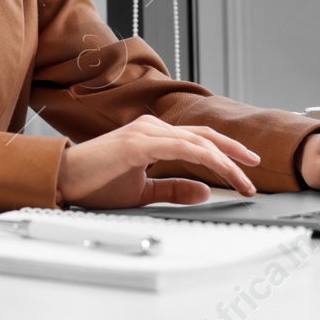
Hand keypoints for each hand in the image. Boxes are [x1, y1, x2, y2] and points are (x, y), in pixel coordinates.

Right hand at [56, 115, 260, 208]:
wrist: (64, 181)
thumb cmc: (95, 184)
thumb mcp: (142, 192)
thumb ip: (172, 189)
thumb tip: (204, 190)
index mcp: (153, 136)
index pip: (198, 141)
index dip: (225, 153)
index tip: (245, 172)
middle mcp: (152, 128)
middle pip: (204, 135)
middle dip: (234, 151)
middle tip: (256, 167)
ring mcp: (146, 132)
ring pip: (197, 142)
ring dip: (224, 160)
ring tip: (242, 179)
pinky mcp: (139, 143)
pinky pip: (181, 147)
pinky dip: (204, 158)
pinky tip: (219, 170)